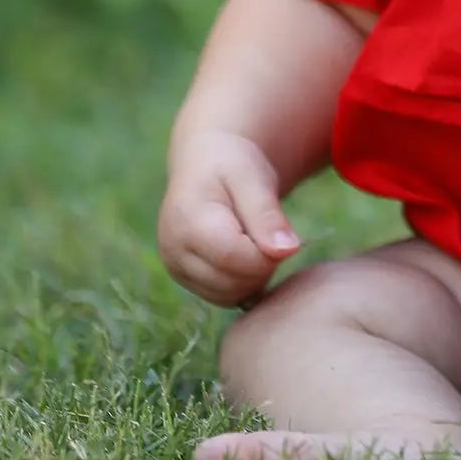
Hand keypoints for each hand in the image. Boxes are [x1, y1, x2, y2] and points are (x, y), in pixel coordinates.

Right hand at [157, 131, 300, 306]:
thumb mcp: (254, 178)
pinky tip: (247, 253)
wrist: (205, 163)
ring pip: (228, 296)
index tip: (281, 235)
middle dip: (262, 265)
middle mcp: (173, 250)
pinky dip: (242, 282)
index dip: (267, 255)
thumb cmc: (232, 165)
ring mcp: (175, 267)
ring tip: (257, 239)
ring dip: (253, 276)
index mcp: (187, 222)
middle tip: (270, 234)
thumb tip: (287, 251)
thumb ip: (267, 215)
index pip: (234, 259)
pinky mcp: (184, 278)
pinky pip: (223, 296)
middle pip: (231, 283)